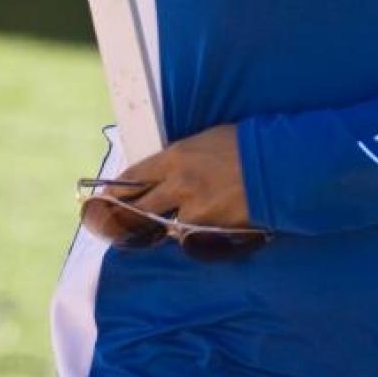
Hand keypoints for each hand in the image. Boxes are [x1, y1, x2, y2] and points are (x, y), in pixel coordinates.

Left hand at [97, 124, 251, 237]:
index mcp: (175, 157)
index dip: (117, 189)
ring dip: (162, 223)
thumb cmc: (241, 145)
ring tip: (159, 223)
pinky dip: (187, 231)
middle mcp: (177, 185)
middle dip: (125, 214)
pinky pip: (188, 235)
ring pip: (164, 224)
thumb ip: (180, 159)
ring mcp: (191, 210)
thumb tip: (165, 172)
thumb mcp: (204, 141)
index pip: (135, 176)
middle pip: (140, 206)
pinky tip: (193, 226)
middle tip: (111, 220)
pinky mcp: (207, 230)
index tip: (104, 197)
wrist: (273, 167)